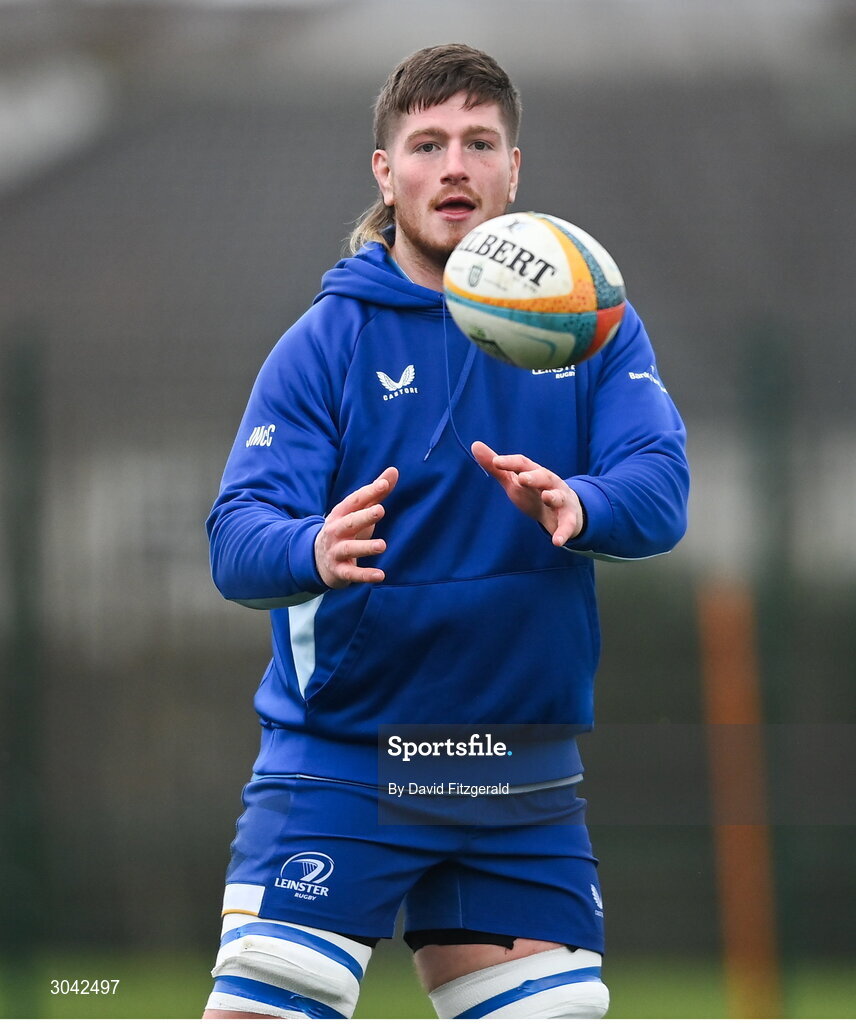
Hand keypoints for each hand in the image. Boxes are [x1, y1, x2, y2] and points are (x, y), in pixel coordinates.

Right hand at [314, 467, 398, 587]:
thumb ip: (376, 493)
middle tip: (380, 510)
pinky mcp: (339, 571)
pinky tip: (380, 575)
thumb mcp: (357, 511)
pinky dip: (364, 575)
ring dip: (365, 547)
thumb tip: (394, 470)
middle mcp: (336, 531)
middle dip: (364, 516)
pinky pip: (352, 573)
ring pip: (350, 548)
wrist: (317, 559)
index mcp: (341, 513)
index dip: (368, 492)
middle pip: (350, 522)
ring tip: (382, 545)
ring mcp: (336, 551)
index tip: (384, 484)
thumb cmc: (346, 530)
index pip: (354, 500)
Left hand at [471, 441, 583, 546]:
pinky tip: (557, 541)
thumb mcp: (514, 481)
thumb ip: (496, 466)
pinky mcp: (569, 518)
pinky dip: (563, 532)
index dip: (510, 462)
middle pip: (543, 476)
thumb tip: (475, 445)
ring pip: (558, 496)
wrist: (563, 510)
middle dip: (533, 477)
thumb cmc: (533, 492)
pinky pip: (567, 524)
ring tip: (546, 497)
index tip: (495, 462)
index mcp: (534, 472)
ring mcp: (561, 499)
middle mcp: (550, 483)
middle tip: (522, 478)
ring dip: (553, 497)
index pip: (522, 464)